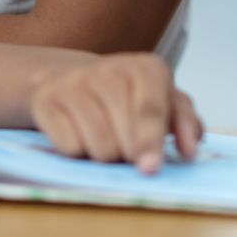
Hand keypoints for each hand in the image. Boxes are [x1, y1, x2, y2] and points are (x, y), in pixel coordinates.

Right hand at [28, 52, 203, 173]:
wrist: (71, 78)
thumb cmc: (127, 96)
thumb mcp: (163, 100)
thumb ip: (184, 122)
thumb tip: (190, 149)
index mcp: (146, 68)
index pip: (150, 112)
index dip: (151, 143)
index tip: (151, 168)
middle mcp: (109, 69)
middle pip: (124, 138)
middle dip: (128, 155)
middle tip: (126, 149)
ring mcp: (74, 82)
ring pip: (98, 147)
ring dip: (105, 157)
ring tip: (105, 141)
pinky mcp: (45, 100)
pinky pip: (69, 147)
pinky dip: (78, 152)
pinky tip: (80, 135)